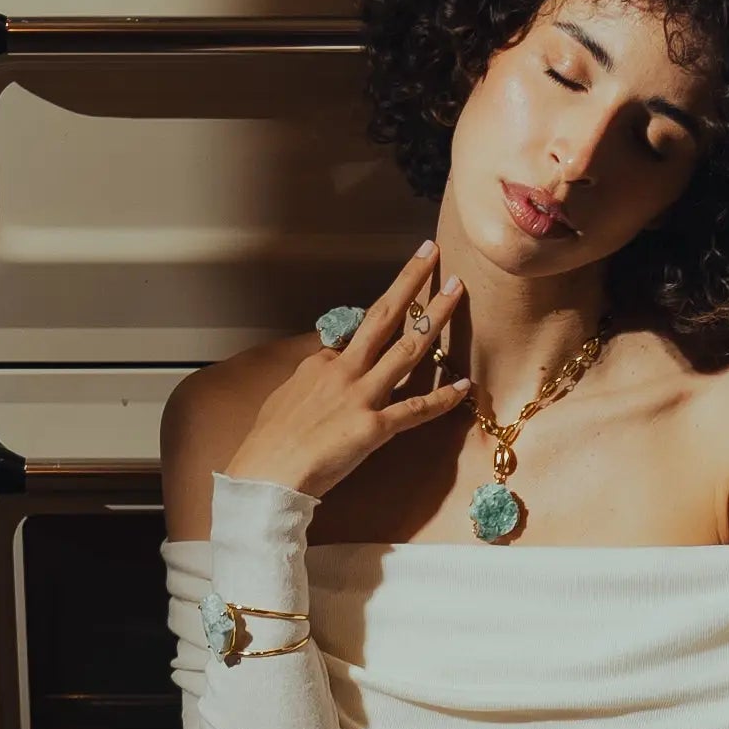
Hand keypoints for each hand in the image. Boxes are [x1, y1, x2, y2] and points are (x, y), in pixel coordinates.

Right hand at [224, 245, 472, 501]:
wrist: (264, 475)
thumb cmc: (267, 443)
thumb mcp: (283, 397)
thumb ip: (308, 379)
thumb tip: (319, 367)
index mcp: (320, 362)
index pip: (356, 334)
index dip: (381, 316)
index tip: (401, 297)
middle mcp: (343, 371)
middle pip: (383, 316)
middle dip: (410, 282)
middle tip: (430, 253)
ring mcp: (360, 396)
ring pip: (407, 349)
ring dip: (435, 318)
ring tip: (457, 291)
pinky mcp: (373, 428)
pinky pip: (415, 409)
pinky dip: (442, 398)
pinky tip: (464, 386)